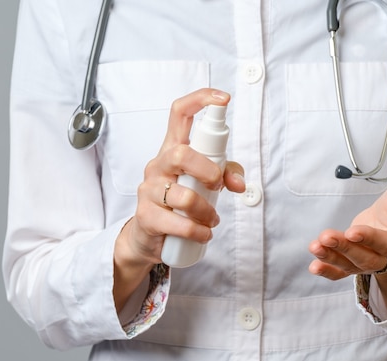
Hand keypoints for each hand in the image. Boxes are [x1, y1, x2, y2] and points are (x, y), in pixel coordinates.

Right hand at [113, 88, 244, 309]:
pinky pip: (179, 223)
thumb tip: (239, 184)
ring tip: (210, 219)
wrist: (149, 235)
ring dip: (207, 212)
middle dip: (208, 172)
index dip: (200, 100)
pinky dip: (199, 231)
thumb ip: (226, 174)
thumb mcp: (204, 183)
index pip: (180, 113)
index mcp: (173, 149)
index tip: (223, 99)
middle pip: (182, 154)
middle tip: (216, 186)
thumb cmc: (179, 201)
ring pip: (185, 196)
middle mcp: (158, 164)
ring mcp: (148, 189)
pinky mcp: (146, 216)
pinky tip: (202, 233)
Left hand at [308, 181, 386, 279]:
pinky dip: (329, 271)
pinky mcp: (358, 260)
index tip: (352, 232)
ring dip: (332, 258)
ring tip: (315, 246)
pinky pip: (344, 271)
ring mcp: (374, 262)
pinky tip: (314, 267)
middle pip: (368, 259)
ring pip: (352, 265)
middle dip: (345, 248)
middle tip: (326, 236)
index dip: (370, 239)